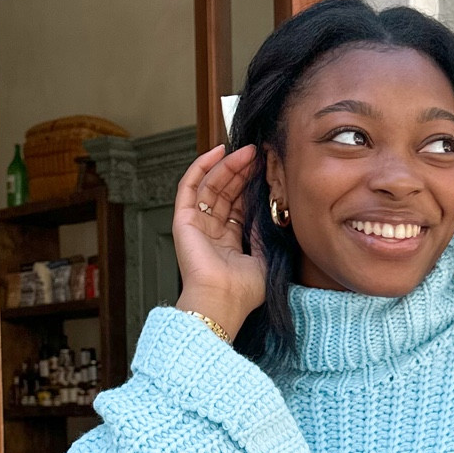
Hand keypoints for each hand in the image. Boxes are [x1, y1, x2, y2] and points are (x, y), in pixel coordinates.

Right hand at [173, 142, 267, 338]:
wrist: (222, 300)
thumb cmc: (242, 291)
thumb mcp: (263, 257)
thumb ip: (264, 234)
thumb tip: (270, 211)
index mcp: (228, 242)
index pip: (238, 205)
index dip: (250, 185)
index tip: (265, 169)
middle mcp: (210, 231)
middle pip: (225, 192)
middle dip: (241, 171)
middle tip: (257, 154)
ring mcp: (196, 225)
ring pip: (210, 185)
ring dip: (227, 166)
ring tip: (246, 152)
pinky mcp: (183, 220)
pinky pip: (190, 186)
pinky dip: (201, 167)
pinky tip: (218, 152)